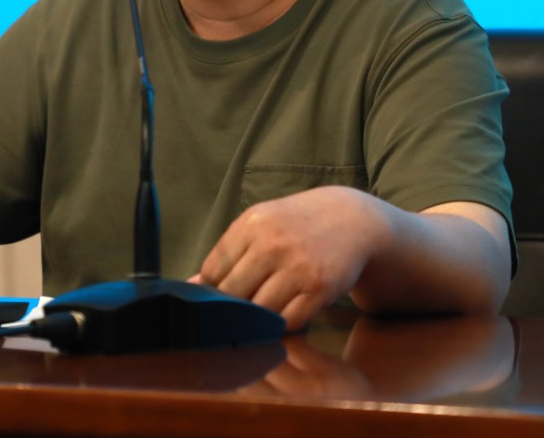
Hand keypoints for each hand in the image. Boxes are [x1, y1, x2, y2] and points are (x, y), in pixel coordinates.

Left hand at [191, 185, 387, 330]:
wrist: (351, 220)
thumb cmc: (296, 225)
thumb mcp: (261, 225)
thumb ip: (227, 253)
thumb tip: (192, 284)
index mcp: (252, 224)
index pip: (213, 270)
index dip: (212, 287)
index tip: (219, 292)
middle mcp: (273, 244)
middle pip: (233, 294)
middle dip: (232, 305)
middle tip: (239, 306)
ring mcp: (297, 267)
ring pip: (259, 311)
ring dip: (258, 316)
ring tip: (263, 307)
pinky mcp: (319, 288)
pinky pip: (288, 321)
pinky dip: (283, 323)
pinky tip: (286, 309)